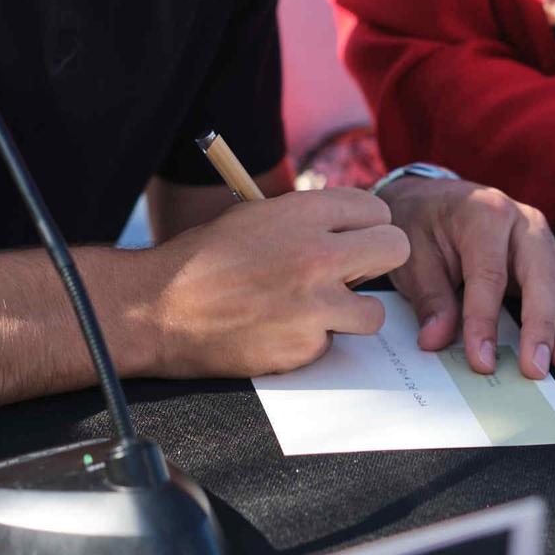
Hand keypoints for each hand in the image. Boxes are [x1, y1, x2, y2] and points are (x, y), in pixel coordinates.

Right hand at [138, 188, 407, 377]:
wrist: (160, 308)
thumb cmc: (203, 259)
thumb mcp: (255, 216)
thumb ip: (305, 219)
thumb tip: (347, 227)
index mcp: (303, 212)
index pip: (374, 208)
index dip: (365, 224)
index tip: (354, 236)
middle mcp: (318, 254)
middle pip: (395, 248)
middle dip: (377, 259)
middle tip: (354, 271)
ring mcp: (316, 304)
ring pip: (374, 310)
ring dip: (351, 312)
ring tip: (317, 309)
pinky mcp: (306, 346)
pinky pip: (331, 343)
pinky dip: (312, 340)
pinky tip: (281, 330)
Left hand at [377, 173, 554, 380]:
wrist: (434, 199)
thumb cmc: (422, 224)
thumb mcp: (412, 255)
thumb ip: (429, 298)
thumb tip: (437, 340)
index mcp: (485, 214)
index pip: (489, 275)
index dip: (486, 322)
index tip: (482, 361)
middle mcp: (523, 222)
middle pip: (542, 276)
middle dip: (542, 326)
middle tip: (537, 368)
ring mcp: (544, 237)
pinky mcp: (554, 255)